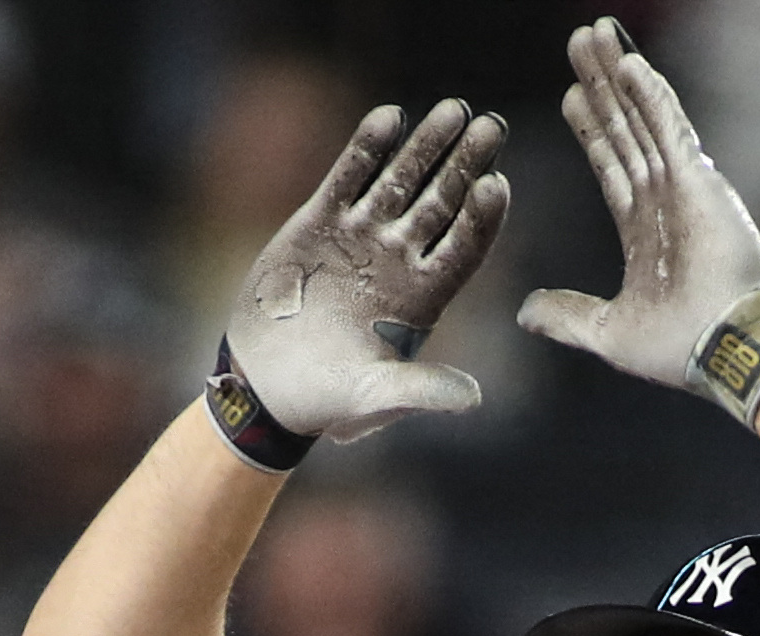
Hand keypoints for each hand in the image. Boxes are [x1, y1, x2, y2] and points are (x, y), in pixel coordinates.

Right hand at [226, 98, 511, 441]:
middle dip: (467, 165)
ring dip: (427, 145)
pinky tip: (390, 117)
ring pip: (402, 179)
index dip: (482, 218)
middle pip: (443, 202)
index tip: (496, 185)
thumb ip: (421, 391)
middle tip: (492, 127)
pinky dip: (367, 148)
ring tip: (454, 110)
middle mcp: (400, 259)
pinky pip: (350, 176)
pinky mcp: (321, 221)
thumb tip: (474, 400)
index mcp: (423, 298)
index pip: (464, 248)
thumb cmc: (325, 400)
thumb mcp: (374, 398)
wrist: (263, 385)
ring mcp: (362, 235)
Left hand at [517, 19, 759, 398]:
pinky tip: (629, 64)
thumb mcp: (605, 332)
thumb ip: (566, 316)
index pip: (610, 163)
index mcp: (643, 227)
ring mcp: (680, 185)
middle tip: (580, 42)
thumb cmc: (677, 348)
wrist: (721, 351)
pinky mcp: (696, 181)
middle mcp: (662, 197)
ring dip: (619, 75)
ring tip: (595, 35)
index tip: (570, 95)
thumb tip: (523, 312)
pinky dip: (649, 95)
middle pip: (623, 127)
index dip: (590, 127)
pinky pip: (667, 128)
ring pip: (642, 116)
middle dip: (600, 86)